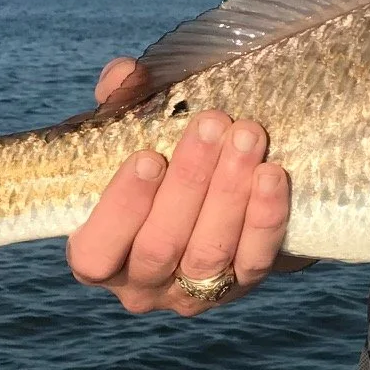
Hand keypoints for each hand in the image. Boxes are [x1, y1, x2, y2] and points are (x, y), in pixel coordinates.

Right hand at [65, 58, 297, 315]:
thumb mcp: (131, 132)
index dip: (122, 208)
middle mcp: (142, 285)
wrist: (218, 193)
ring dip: (230, 192)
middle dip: (189, 182)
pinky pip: (255, 259)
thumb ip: (120, 104)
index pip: (96, 252)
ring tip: (247, 136)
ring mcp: (193, 294)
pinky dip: (265, 217)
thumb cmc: (159, 161)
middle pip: (161, 246)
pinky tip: (273, 175)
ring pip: (209, 253)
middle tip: (213, 123)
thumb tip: (127, 75)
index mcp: (100, 256)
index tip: (149, 156)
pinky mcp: (242, 287)